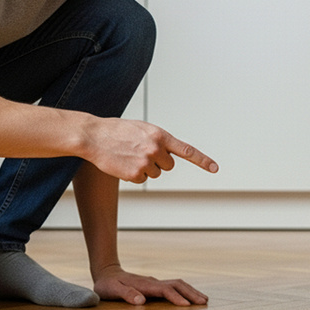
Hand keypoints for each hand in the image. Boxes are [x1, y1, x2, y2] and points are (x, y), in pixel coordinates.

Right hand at [85, 118, 217, 183]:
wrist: (94, 136)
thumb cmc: (116, 130)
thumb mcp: (142, 129)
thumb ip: (157, 139)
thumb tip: (166, 152)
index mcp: (160, 135)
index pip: (186, 150)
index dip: (202, 160)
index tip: (215, 168)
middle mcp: (156, 149)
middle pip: (168, 165)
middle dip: (158, 161)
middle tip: (140, 152)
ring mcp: (146, 162)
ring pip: (155, 173)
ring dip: (144, 168)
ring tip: (128, 155)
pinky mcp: (135, 174)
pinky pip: (142, 180)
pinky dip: (133, 175)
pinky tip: (123, 164)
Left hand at [93, 265, 208, 305]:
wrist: (107, 273)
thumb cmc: (108, 285)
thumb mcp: (111, 290)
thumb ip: (126, 294)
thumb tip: (141, 301)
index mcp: (145, 285)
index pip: (165, 290)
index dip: (176, 298)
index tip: (187, 306)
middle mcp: (153, 282)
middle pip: (177, 284)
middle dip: (191, 293)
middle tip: (204, 302)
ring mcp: (155, 283)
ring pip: (178, 284)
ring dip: (191, 291)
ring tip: (204, 300)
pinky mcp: (156, 285)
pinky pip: (174, 287)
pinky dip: (186, 291)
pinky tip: (191, 297)